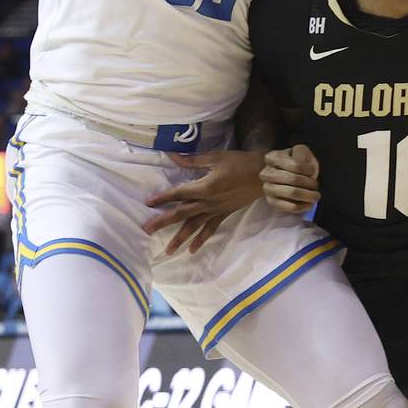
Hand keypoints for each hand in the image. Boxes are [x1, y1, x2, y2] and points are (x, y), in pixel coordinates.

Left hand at [142, 151, 264, 255]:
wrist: (261, 176)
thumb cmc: (238, 163)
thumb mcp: (215, 158)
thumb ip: (192, 161)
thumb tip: (173, 156)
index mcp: (204, 187)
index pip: (178, 194)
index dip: (162, 198)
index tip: (148, 204)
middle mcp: (207, 203)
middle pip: (181, 214)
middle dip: (163, 222)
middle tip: (147, 230)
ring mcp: (215, 211)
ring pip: (194, 227)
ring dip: (180, 238)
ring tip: (168, 250)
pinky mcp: (223, 215)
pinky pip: (210, 230)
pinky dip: (201, 240)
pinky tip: (192, 250)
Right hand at [261, 145, 321, 213]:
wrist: (286, 176)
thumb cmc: (296, 162)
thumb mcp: (300, 152)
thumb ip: (302, 153)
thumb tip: (301, 164)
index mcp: (273, 157)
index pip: (296, 165)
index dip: (308, 169)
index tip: (312, 170)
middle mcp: (266, 173)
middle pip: (294, 180)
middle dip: (310, 184)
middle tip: (316, 185)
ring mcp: (267, 188)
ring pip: (293, 193)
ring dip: (309, 195)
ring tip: (316, 195)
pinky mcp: (271, 202)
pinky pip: (289, 207)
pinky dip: (303, 206)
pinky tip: (309, 204)